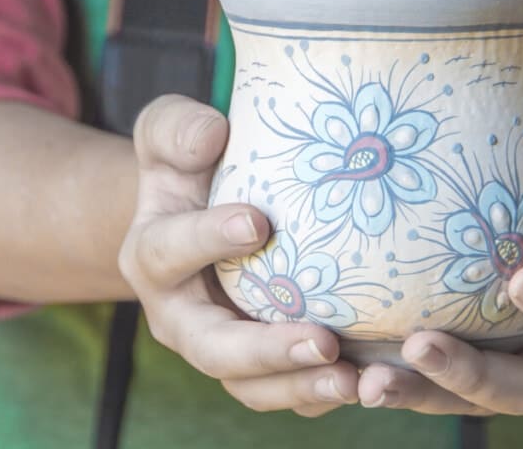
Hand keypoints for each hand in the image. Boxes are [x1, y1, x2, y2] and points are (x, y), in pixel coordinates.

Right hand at [119, 95, 358, 416]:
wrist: (199, 215)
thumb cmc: (189, 168)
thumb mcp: (170, 134)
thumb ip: (178, 128)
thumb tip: (212, 134)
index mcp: (151, 257)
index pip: (167, 253)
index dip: (206, 239)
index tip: (258, 222)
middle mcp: (180, 316)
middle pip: (213, 348)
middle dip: (266, 351)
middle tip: (323, 340)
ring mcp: (220, 348)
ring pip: (253, 387)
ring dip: (303, 387)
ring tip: (354, 380)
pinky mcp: (260, 367)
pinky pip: (289, 393)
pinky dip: (324, 394)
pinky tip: (372, 381)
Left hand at [357, 88, 522, 414]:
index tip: (521, 279)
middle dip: (473, 376)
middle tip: (421, 347)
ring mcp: (521, 383)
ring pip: (471, 402)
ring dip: (421, 394)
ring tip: (368, 382)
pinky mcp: (478, 383)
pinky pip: (438, 391)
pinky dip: (399, 384)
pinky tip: (348, 373)